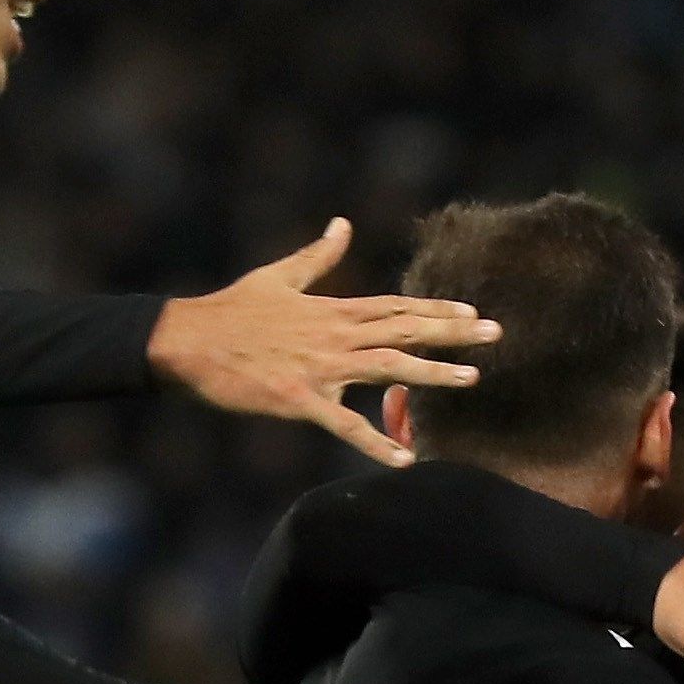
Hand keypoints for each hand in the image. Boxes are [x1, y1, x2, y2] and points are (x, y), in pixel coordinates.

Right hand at [147, 219, 503, 466]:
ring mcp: (320, 367)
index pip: (396, 306)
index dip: (436, 309)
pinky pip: (345, 424)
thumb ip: (317, 256)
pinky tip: (404, 460)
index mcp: (332, 309)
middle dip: (453, 333)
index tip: (473, 312)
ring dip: (431, 374)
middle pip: (405, 330)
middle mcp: (335, 335)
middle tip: (496, 335)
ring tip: (471, 380)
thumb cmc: (230, 312)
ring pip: (388, 368)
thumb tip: (341, 224)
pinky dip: (375, 442)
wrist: (187, 342)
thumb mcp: (277, 276)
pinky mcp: (300, 399)